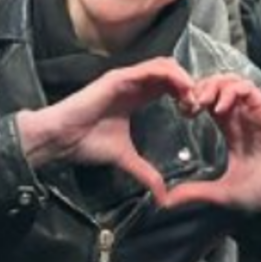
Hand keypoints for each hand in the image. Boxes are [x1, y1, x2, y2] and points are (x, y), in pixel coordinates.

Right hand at [17, 57, 194, 197]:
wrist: (61, 138)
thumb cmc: (86, 143)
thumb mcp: (125, 158)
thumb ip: (146, 173)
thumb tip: (163, 197)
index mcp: (135, 96)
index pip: (168, 85)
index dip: (185, 94)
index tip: (195, 114)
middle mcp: (133, 83)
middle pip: (171, 72)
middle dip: (189, 85)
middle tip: (199, 106)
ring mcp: (126, 77)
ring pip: (165, 65)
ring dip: (184, 79)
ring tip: (193, 98)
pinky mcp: (119, 77)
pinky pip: (151, 68)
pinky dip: (172, 76)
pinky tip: (183, 90)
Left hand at [163, 74, 260, 245]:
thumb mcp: (222, 192)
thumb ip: (195, 192)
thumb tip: (166, 202)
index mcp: (232, 129)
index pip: (208, 102)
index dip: (192, 101)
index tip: (181, 113)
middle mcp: (242, 116)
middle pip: (217, 86)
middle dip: (199, 88)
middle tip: (187, 104)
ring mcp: (255, 111)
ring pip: (231, 81)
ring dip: (212, 86)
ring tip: (200, 102)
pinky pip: (247, 88)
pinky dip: (230, 92)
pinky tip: (218, 109)